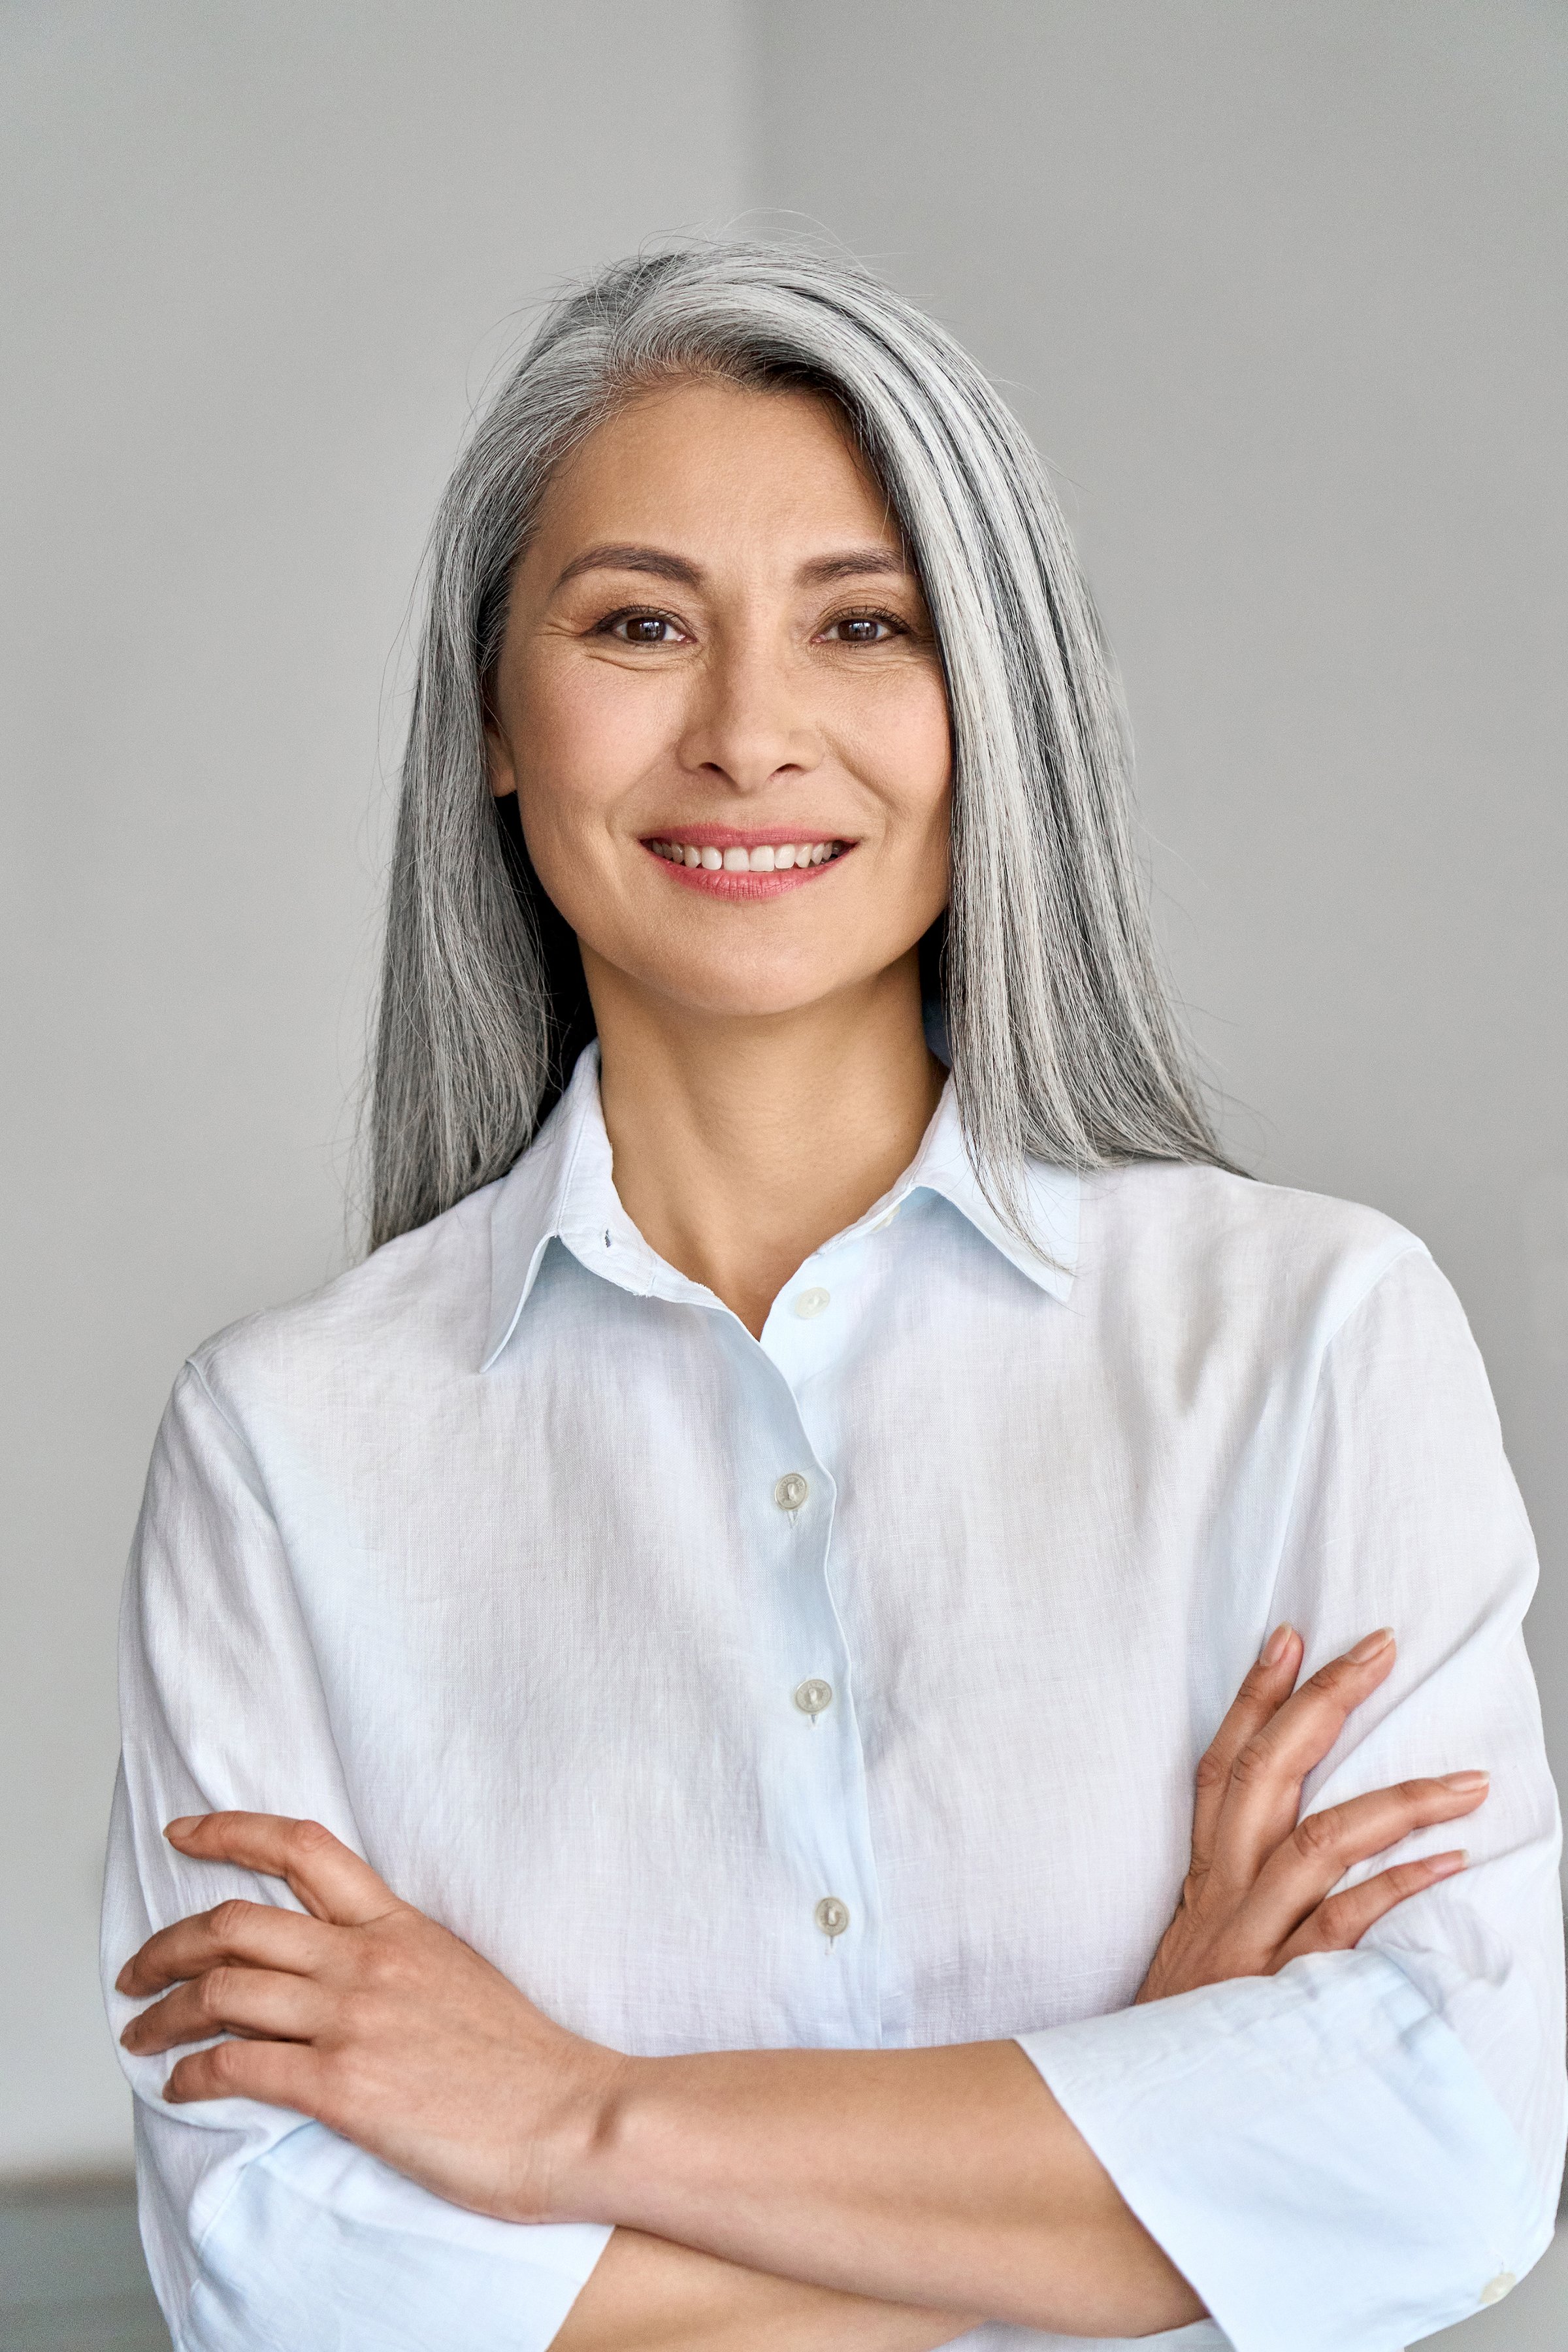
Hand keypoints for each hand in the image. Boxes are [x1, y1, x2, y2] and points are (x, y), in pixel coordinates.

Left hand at [116, 1813, 618, 2222]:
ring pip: (221, 1990)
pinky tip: (181, 2084)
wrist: (568, 2116)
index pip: (302, 1847)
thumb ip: (395, 1957)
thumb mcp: (457, 1972)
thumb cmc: (522, 2060)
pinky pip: (237, 2065)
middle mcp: (368, 1959)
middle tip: (136, 1969)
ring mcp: (353, 2019)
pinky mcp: (342, 2084)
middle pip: (236, 1922)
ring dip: (163, 2013)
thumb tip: (336, 1965)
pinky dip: (192, 2073)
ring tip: (141, 2033)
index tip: (183, 1832)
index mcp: (399, 1923)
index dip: (230, 1830)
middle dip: (167, 1943)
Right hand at [1137, 1625, 1488, 2002]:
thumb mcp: (1196, 1948)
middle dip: (1323, 1702)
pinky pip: (1346, 1921)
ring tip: (1468, 1780)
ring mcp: (1251, 1934)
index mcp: (1205, 1876)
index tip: (1290, 1636)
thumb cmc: (1183, 2028)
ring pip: (1320, 1837)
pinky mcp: (1278, 1985)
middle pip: (1266, 1772)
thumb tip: (1292, 1849)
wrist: (1141, 2113)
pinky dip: (1397, 1884)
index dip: (1253, 1696)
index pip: (1222, 1763)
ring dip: (1398, 1799)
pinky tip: (1448, 1861)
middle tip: (1378, 1648)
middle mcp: (1224, 1891)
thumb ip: (1237, 1898)